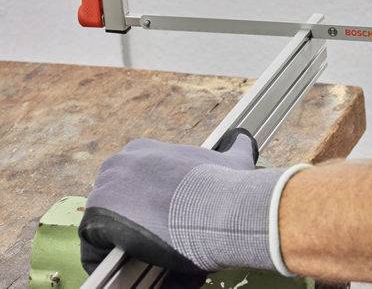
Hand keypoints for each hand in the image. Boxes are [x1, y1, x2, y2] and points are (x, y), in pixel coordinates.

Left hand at [78, 129, 304, 275]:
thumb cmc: (226, 186)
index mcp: (143, 150)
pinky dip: (110, 262)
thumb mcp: (234, 160)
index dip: (149, 205)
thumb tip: (244, 138)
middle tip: (159, 241)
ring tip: (149, 257)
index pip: (133, 182)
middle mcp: (119, 163)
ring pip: (105, 226)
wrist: (220, 208)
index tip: (166, 221)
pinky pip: (94, 248)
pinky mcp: (97, 217)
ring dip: (123, 242)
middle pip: (115, 202)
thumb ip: (236, 147)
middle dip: (133, 223)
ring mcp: (105, 188)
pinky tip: (132, 267)